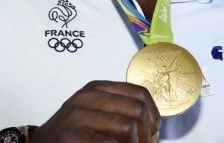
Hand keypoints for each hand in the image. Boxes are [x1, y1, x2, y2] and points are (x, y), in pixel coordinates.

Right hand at [31, 80, 160, 142]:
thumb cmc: (72, 133)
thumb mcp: (97, 113)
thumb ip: (122, 112)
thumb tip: (154, 129)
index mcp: (98, 88)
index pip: (140, 94)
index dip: (154, 116)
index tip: (153, 133)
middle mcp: (88, 97)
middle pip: (137, 110)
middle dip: (146, 135)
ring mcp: (77, 115)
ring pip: (127, 126)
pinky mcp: (69, 134)